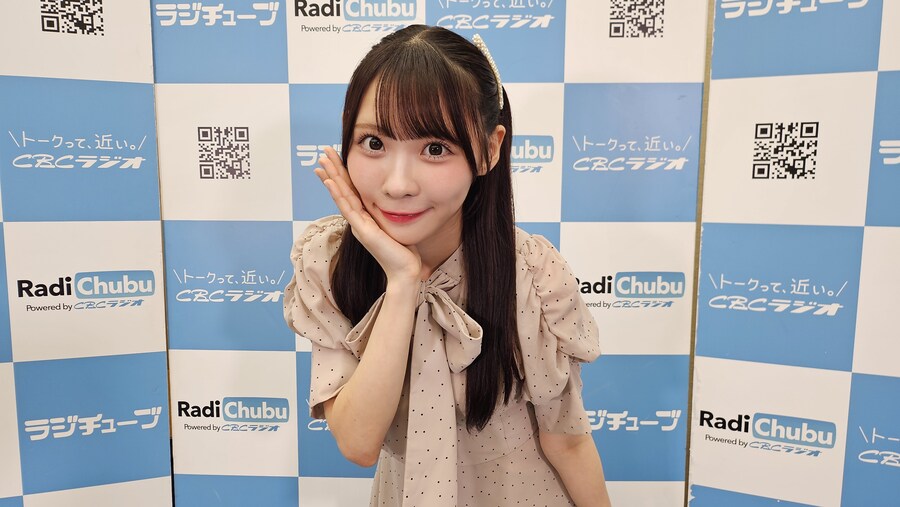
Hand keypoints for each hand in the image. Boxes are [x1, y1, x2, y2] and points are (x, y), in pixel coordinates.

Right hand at [315, 147, 421, 282]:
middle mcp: (358, 220)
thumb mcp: (394, 225)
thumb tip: (397, 201)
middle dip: (333, 171)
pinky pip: (348, 208)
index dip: (341, 175)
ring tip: (321, 163)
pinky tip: (330, 182)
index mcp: (365, 217)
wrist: (405, 271)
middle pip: (342, 190)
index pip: (350, 191)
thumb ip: (389, 214)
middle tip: (323, 153)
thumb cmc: (403, 251)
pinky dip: (338, 194)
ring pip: (341, 196)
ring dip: (331, 178)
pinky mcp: (363, 230)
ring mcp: (358, 225)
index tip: (332, 161)